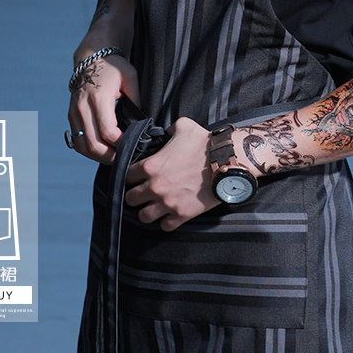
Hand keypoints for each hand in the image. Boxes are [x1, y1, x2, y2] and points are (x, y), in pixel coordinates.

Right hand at [67, 54, 140, 163]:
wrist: (92, 58)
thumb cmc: (114, 67)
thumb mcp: (131, 78)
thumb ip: (136, 100)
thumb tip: (141, 124)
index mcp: (98, 98)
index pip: (107, 131)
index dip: (121, 144)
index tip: (133, 146)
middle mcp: (82, 107)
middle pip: (92, 144)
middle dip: (110, 156)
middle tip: (125, 159)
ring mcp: (74, 112)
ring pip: (81, 146)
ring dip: (98, 157)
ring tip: (115, 158)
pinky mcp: (71, 116)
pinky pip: (76, 141)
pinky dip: (89, 150)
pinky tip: (103, 151)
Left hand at [124, 116, 217, 230]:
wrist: (227, 162)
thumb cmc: (205, 143)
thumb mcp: (183, 126)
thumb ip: (167, 130)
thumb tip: (164, 133)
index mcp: (151, 166)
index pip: (125, 175)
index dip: (131, 175)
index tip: (137, 176)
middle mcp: (155, 186)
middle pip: (130, 198)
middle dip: (135, 194)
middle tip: (144, 192)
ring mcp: (168, 203)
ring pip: (143, 216)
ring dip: (147, 211)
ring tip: (154, 206)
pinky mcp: (182, 214)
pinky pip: (165, 226)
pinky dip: (166, 222)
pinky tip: (170, 214)